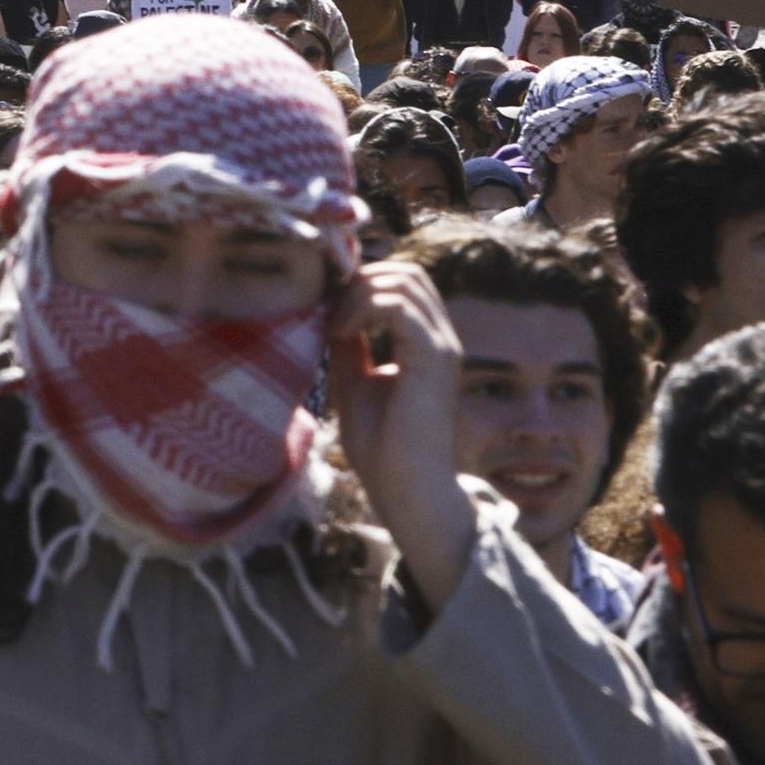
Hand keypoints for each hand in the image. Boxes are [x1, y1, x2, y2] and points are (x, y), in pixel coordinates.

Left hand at [324, 256, 473, 602]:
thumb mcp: (355, 382)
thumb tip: (328, 312)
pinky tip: (340, 334)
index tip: (322, 305)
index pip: (402, 282)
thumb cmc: (384, 449)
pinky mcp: (435, 358)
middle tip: (326, 309)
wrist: (407, 492)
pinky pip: (399, 306)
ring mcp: (443, 346)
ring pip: (404, 280)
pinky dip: (363, 308)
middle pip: (406, 272)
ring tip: (332, 326)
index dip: (359, 282)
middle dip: (359, 279)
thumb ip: (350, 345)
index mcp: (427, 342)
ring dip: (357, 293)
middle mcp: (442, 338)